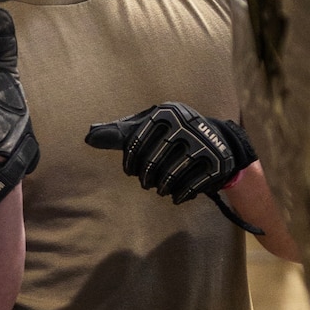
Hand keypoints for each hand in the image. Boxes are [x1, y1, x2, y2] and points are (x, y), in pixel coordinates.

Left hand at [84, 102, 262, 231]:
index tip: (130, 171)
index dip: (130, 162)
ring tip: (160, 188)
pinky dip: (179, 195)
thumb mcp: (149, 128)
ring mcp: (202, 144)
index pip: (137, 142)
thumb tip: (88, 136)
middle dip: (146, 177)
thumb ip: (120, 133)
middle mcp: (185, 125)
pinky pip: (190, 186)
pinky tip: (175, 196)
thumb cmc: (172, 135)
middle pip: (153, 162)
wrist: (220, 141)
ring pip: (170, 176)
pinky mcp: (216, 162)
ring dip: (162, 187)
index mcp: (165, 113)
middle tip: (146, 183)